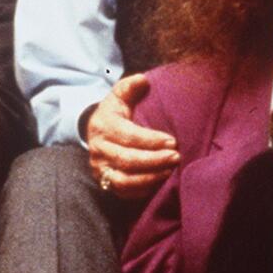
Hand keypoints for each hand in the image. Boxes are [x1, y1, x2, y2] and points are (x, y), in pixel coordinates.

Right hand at [86, 73, 179, 200]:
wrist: (96, 131)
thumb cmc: (115, 112)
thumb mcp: (119, 95)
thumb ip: (130, 86)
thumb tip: (143, 80)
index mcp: (103, 126)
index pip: (128, 136)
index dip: (151, 140)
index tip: (173, 141)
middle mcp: (98, 150)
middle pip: (127, 160)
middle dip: (154, 161)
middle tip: (176, 157)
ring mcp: (100, 168)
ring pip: (124, 181)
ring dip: (150, 178)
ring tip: (171, 171)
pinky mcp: (105, 182)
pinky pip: (124, 192)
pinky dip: (143, 189)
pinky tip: (161, 181)